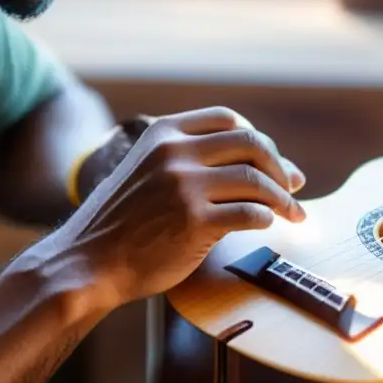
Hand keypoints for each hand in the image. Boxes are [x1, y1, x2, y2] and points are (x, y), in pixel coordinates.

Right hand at [56, 106, 306, 308]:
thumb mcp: (146, 171)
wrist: (88, 262)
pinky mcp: (194, 223)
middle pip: (251, 144)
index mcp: (163, 134)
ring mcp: (184, 187)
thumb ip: (188, 159)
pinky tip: (267, 226)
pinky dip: (267, 219)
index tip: (273, 161)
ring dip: (284, 198)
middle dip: (280, 166)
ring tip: (294, 213)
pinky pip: (250, 214)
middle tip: (294, 187)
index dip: (258, 139)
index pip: (228, 119)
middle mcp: (174, 153)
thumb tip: (253, 163)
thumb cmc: (124, 223)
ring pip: (257, 180)